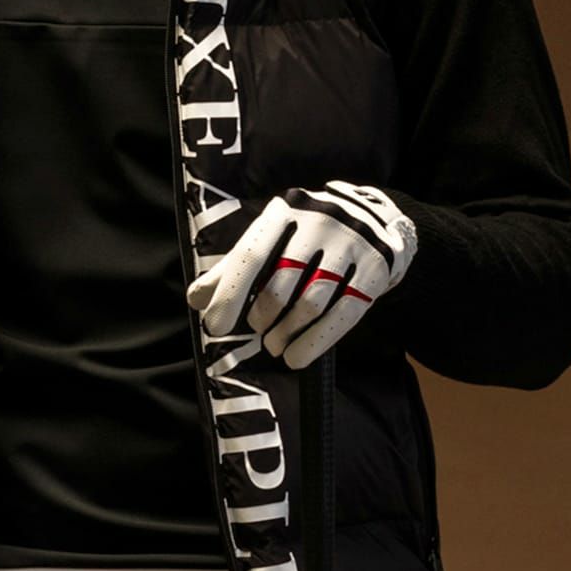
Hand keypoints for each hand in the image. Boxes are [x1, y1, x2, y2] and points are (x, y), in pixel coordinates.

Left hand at [185, 181, 417, 369]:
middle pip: (282, 284)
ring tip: (275, 347)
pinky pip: (343, 314)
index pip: (250, 256)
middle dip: (262, 316)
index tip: (215, 328)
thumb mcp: (270, 240)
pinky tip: (297, 358)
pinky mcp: (374, 270)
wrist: (374, 218)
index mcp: (284, 213)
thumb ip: (232, 268)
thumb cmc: (306, 235)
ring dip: (287, 333)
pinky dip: (316, 342)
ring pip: (312, 303)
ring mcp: (350, 246)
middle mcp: (318, 223)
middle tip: (256, 332)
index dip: (229, 295)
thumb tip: (196, 299)